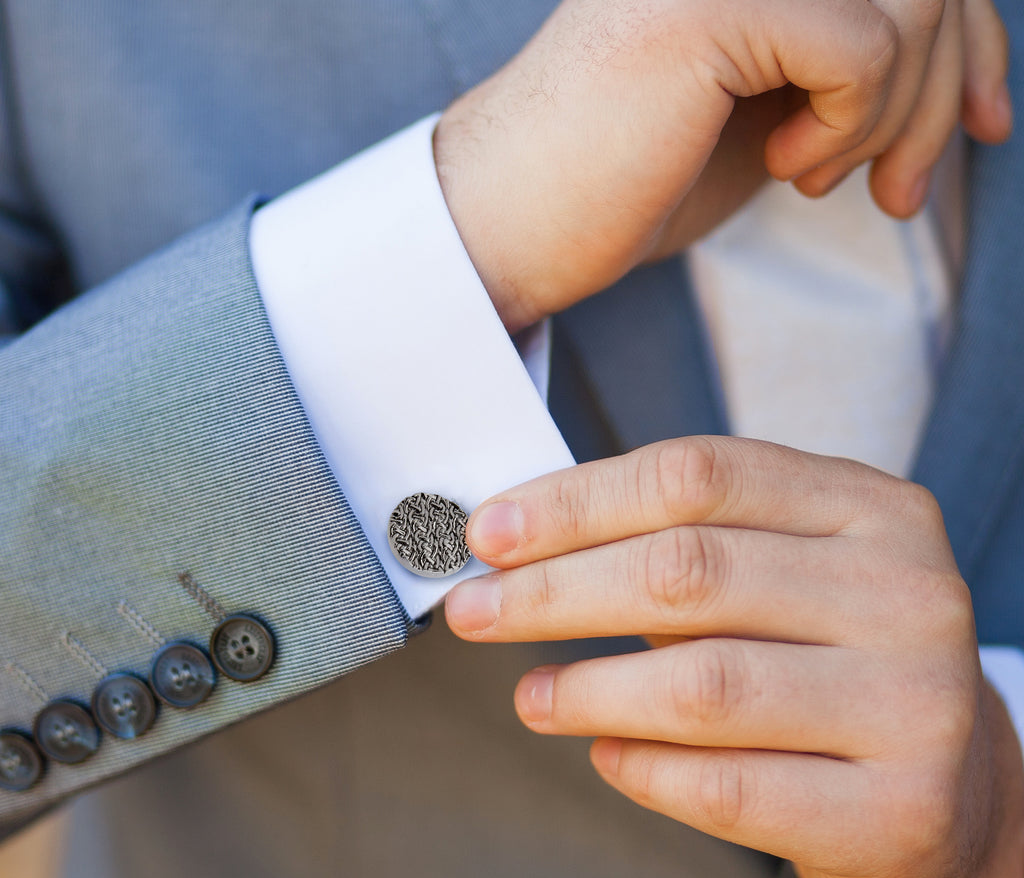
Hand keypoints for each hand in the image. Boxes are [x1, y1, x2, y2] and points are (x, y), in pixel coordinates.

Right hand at [434, 0, 1011, 331]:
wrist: (510, 224)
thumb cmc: (622, 180)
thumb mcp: (764, 111)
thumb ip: (841, 64)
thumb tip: (961, 61)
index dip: (977, 37)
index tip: (985, 125)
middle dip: (946, 95)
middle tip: (901, 194)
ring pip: (916, 4)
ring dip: (896, 122)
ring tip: (817, 181)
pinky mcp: (709, 5)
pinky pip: (865, 51)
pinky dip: (847, 130)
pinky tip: (787, 169)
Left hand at [445, 437, 1023, 877]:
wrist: (947, 800)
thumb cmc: (830, 668)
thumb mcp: (781, 577)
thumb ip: (677, 549)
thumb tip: (519, 546)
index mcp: (870, 509)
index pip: (697, 476)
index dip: (575, 502)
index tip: (488, 534)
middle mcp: (907, 593)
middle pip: (688, 571)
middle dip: (554, 592)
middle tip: (474, 612)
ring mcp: (915, 704)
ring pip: (703, 685)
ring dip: (586, 689)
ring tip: (530, 697)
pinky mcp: (900, 812)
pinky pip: (728, 788)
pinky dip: (642, 769)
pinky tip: (604, 754)